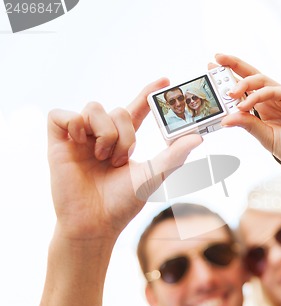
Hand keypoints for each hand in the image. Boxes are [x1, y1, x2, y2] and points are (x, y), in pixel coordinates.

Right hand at [47, 78, 201, 243]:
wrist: (95, 223)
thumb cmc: (123, 203)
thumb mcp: (153, 175)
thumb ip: (174, 155)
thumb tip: (199, 138)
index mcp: (122, 140)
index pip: (136, 109)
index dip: (148, 93)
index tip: (166, 81)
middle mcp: (101, 134)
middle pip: (117, 109)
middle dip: (125, 135)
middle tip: (120, 160)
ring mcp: (79, 137)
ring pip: (94, 107)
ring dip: (105, 132)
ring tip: (103, 157)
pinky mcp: (57, 141)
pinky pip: (63, 114)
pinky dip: (75, 124)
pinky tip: (80, 144)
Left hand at [214, 54, 280, 175]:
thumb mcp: (266, 138)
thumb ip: (248, 126)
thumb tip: (225, 119)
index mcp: (262, 110)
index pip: (242, 90)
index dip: (227, 81)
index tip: (210, 72)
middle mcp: (271, 100)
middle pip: (250, 77)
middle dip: (232, 66)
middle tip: (215, 60)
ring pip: (260, 80)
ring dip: (242, 84)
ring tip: (229, 93)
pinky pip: (273, 90)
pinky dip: (257, 96)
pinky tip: (245, 104)